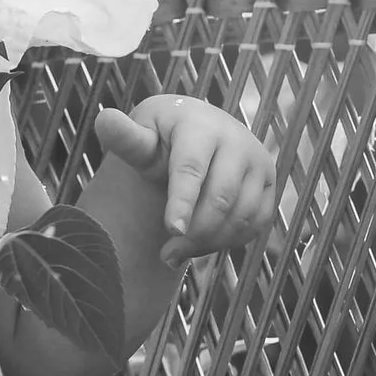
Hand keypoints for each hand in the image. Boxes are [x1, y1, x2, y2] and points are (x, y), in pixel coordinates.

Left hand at [95, 95, 275, 266]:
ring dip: (208, 243)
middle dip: (193, 232)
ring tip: (175, 252)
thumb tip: (104, 120)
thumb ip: (124, 137)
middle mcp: (237, 140)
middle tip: (165, 254)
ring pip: (240, 216)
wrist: (198, 134)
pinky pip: (255, 225)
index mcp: (200, 126)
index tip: (171, 230)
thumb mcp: (141, 135)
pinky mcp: (270, 185)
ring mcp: (258, 162)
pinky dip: (227, 242)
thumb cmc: (162, 139)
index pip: (191, 169)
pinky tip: (200, 245)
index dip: (182, 202)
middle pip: (220, 198)